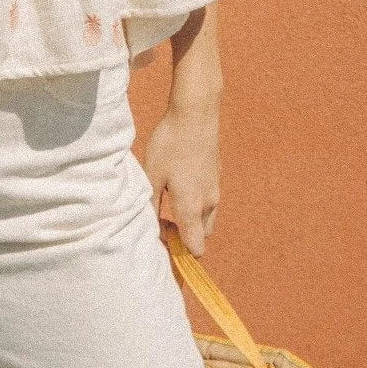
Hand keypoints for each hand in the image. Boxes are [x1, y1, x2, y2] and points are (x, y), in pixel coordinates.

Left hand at [140, 91, 220, 257]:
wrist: (196, 114)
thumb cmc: (170, 145)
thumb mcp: (152, 176)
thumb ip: (150, 206)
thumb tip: (150, 229)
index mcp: (191, 208)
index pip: (196, 248)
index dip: (180, 253)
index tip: (161, 237)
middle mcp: (208, 203)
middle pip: (202, 236)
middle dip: (185, 237)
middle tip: (162, 218)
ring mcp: (215, 190)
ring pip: (206, 219)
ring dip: (190, 220)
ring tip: (168, 199)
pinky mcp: (216, 178)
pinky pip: (208, 203)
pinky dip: (196, 205)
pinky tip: (178, 184)